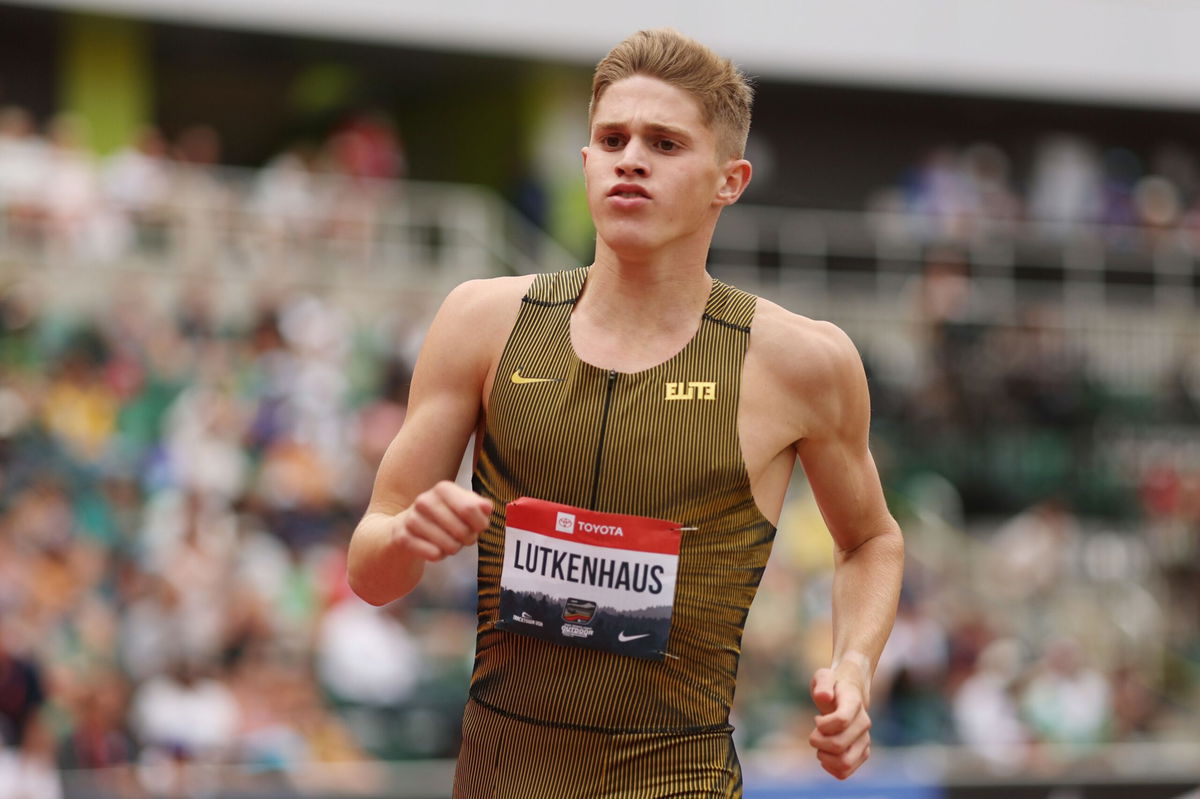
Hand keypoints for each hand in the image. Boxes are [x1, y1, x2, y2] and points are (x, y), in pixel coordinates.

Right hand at [395, 480, 491, 561]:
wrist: (404, 527)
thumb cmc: (441, 517)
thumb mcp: (461, 506)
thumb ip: (479, 506)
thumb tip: (487, 508)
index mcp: (443, 489)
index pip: (470, 508)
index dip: (481, 523)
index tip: (480, 527)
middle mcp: (425, 500)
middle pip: (463, 530)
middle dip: (469, 539)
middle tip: (464, 537)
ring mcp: (412, 519)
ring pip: (450, 546)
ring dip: (454, 548)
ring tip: (448, 541)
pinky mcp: (403, 537)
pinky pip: (434, 554)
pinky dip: (439, 555)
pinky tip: (433, 547)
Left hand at [808, 665, 872, 779]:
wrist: (850, 693)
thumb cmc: (834, 684)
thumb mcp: (824, 676)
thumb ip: (823, 683)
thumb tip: (823, 696)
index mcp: (854, 703)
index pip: (841, 720)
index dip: (823, 724)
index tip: (817, 719)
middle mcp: (864, 723)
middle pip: (838, 745)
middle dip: (817, 741)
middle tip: (814, 733)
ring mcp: (865, 740)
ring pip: (844, 763)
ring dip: (825, 758)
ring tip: (820, 747)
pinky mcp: (862, 753)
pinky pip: (845, 772)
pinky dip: (831, 768)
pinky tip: (825, 755)